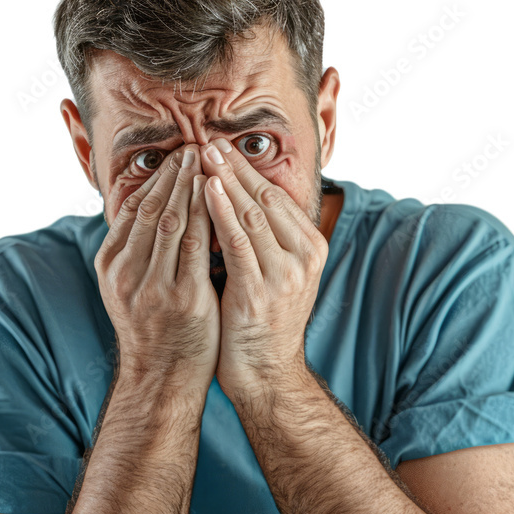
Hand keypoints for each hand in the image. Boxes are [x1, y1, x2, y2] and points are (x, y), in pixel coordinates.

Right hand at [94, 144, 218, 391]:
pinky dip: (207, 216)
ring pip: (172, 220)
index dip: (156, 179)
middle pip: (152, 208)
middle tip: (194, 146)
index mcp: (111, 265)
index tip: (175, 156)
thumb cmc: (156, 330)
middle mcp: (126, 273)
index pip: (134, 208)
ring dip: (191, 186)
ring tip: (207, 161)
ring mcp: (153, 286)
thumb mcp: (133, 288)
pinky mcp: (183, 299)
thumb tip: (153, 207)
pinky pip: (197, 246)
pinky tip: (219, 196)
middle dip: (175, 174)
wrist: (163, 380)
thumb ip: (140, 250)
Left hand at [198, 137, 327, 396]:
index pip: (276, 196)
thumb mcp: (275, 272)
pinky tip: (207, 189)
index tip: (221, 145)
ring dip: (225, 180)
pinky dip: (222, 212)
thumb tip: (240, 195)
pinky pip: (238, 242)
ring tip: (202, 154)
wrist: (266, 373)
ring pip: (251, 215)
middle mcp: (304, 257)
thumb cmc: (262, 320)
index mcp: (311, 247)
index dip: (247, 169)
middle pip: (265, 199)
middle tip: (207, 139)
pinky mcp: (261, 291)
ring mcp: (285, 274)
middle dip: (234, 167)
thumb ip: (265, 237)